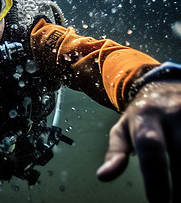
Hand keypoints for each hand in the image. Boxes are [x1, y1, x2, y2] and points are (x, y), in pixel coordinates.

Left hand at [96, 81, 180, 202]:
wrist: (166, 85)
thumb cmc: (142, 116)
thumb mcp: (123, 129)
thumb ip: (115, 153)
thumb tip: (102, 176)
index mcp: (146, 116)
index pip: (151, 148)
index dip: (156, 178)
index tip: (157, 201)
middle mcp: (173, 112)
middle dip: (179, 186)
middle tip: (171, 201)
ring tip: (178, 194)